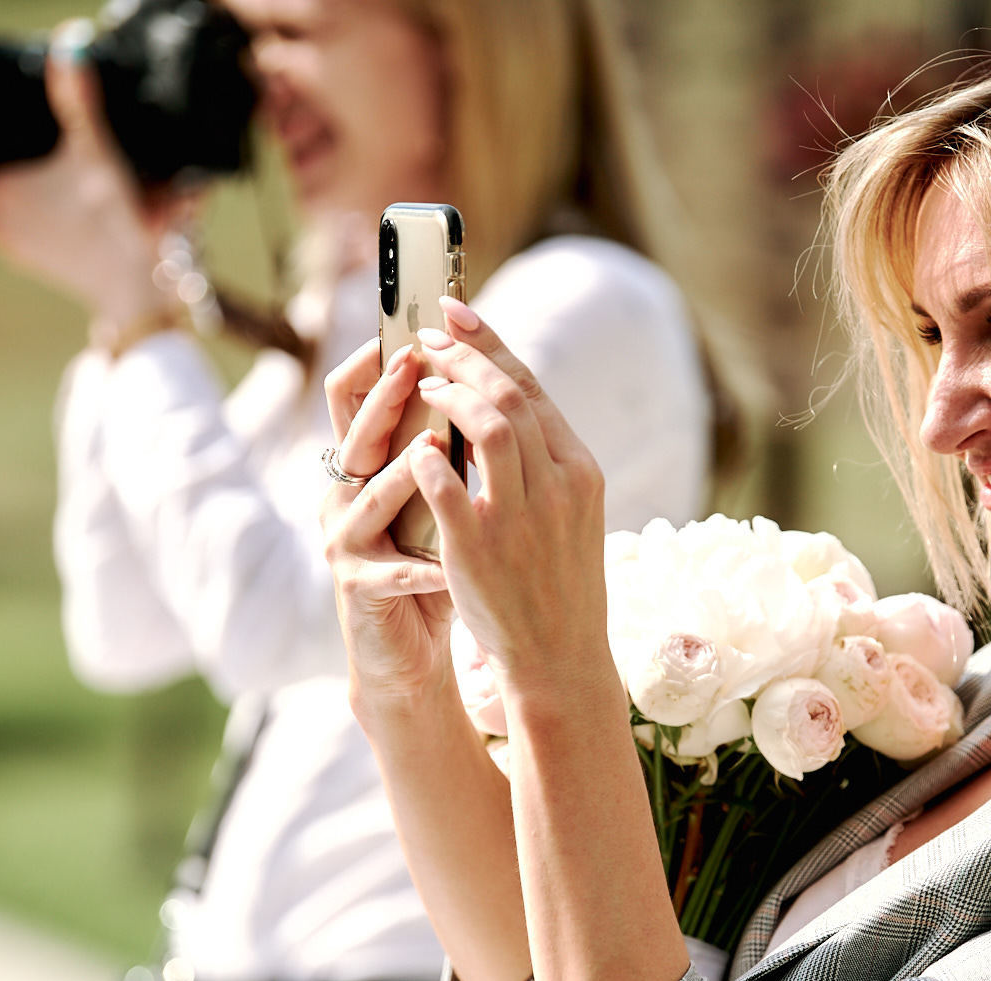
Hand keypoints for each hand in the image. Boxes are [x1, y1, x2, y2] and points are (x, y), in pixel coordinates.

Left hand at [0, 25, 181, 328]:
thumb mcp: (96, 150)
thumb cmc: (111, 223)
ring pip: (14, 213)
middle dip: (12, 173)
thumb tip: (70, 45)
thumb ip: (79, 97)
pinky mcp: (48, 268)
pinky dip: (53, 222)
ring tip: (68, 183)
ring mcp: (22, 251)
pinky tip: (83, 210)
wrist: (140, 289)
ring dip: (34, 198)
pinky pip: (38, 236)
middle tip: (43, 157)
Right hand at [320, 340, 451, 709]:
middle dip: (385, 398)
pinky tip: (447, 564)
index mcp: (365, 466)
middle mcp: (345, 494)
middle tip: (414, 365)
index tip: (416, 330)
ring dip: (400, 473)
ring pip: (368, 496)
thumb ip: (447, 449)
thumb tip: (482, 380)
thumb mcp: (441, 498)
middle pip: (355, 433)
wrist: (409, 647)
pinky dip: (423, 568)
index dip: (377, 362)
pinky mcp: (358, 586)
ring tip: (431, 449)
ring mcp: (345, 540)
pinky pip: (393, 572)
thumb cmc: (430, 563)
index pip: (356, 398)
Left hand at [405, 297, 613, 704]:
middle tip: (426, 337)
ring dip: (448, 394)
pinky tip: (411, 444)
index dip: (488, 345)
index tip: (455, 314)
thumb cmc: (558, 582)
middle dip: (463, 357)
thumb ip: (542, 459)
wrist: (559, 656)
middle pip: (509, 395)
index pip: (531, 388)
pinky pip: (446, 486)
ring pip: (488, 426)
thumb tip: (501, 400)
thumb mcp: (569, 512)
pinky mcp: (479, 548)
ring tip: (422, 383)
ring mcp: (520, 517)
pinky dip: (426, 456)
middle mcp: (557, 486)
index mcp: (580, 471)